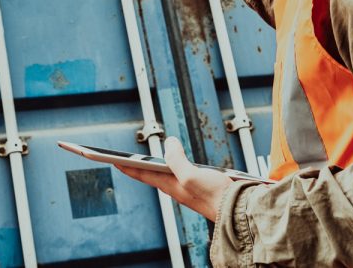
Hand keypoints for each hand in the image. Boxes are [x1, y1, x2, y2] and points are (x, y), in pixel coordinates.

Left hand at [115, 137, 233, 221]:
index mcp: (171, 185)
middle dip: (138, 168)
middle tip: (125, 161)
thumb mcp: (191, 175)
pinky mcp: (199, 187)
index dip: (127, 166)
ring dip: (154, 168)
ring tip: (144, 162)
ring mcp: (188, 188)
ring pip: (166, 175)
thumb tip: (168, 142)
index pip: (143, 174)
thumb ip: (177, 159)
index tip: (113, 160)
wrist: (238, 209)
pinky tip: (176, 165)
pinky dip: (173, 167)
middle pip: (152, 175)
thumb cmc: (216, 196)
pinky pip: (180, 175)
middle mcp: (177, 188)